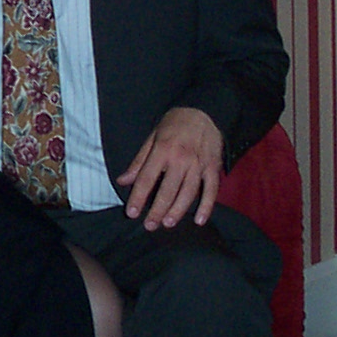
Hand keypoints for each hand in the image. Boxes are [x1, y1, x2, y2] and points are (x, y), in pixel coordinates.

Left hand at [115, 106, 223, 229]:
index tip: (132, 213)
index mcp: (162, 150)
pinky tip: (199, 220)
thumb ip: (139, 161)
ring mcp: (199, 164)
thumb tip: (123, 181)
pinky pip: (211, 190)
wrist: (204, 111)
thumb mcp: (152, 137)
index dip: (138, 197)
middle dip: (157, 210)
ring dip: (178, 210)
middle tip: (149, 225)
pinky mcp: (213, 168)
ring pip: (188, 193)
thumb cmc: (174, 125)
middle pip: (168, 190)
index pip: (147, 178)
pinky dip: (207, 206)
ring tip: (168, 223)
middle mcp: (181, 159)